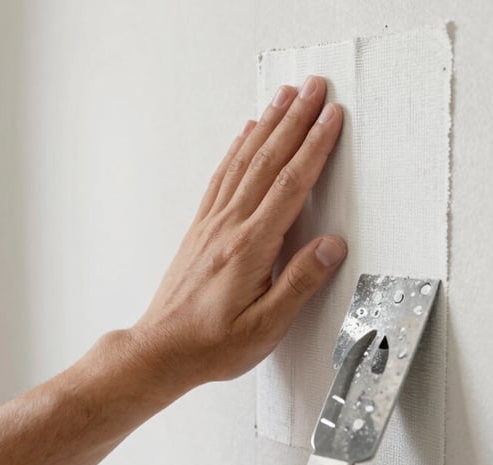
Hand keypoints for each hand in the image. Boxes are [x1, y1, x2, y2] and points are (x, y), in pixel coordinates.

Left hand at [131, 75, 345, 396]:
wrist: (161, 350)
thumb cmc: (212, 344)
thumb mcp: (266, 326)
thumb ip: (300, 282)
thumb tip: (331, 246)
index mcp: (250, 247)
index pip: (290, 185)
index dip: (314, 147)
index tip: (331, 118)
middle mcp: (229, 226)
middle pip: (268, 159)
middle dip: (295, 119)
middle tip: (314, 87)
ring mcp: (212, 223)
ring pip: (244, 161)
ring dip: (267, 125)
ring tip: (284, 97)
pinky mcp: (202, 228)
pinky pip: (222, 176)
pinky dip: (237, 149)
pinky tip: (245, 135)